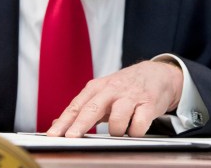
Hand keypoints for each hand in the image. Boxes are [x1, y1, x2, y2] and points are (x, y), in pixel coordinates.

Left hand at [46, 60, 182, 137]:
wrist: (156, 74)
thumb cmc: (125, 87)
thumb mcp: (101, 93)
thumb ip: (81, 108)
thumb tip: (56, 123)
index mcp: (97, 88)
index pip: (76, 106)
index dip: (64, 121)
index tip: (53, 134)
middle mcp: (111, 90)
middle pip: (92, 109)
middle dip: (80, 124)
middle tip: (70, 138)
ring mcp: (130, 97)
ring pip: (117, 120)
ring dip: (116, 131)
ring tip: (120, 130)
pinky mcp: (148, 104)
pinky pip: (139, 125)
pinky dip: (135, 132)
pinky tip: (136, 128)